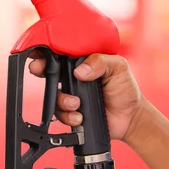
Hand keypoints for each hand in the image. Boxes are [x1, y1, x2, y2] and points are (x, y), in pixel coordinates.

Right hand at [28, 52, 143, 141]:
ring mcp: (71, 95)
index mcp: (83, 62)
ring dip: (62, 100)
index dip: (47, 51)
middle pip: (49, 71)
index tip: (37, 51)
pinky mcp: (72, 112)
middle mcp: (74, 77)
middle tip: (38, 69)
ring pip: (54, 95)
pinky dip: (68, 116)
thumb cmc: (125, 88)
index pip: (62, 53)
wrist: (130, 117)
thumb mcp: (118, 67)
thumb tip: (81, 70)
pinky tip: (80, 117)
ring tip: (77, 103)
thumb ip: (100, 62)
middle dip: (39, 69)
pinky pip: (60, 114)